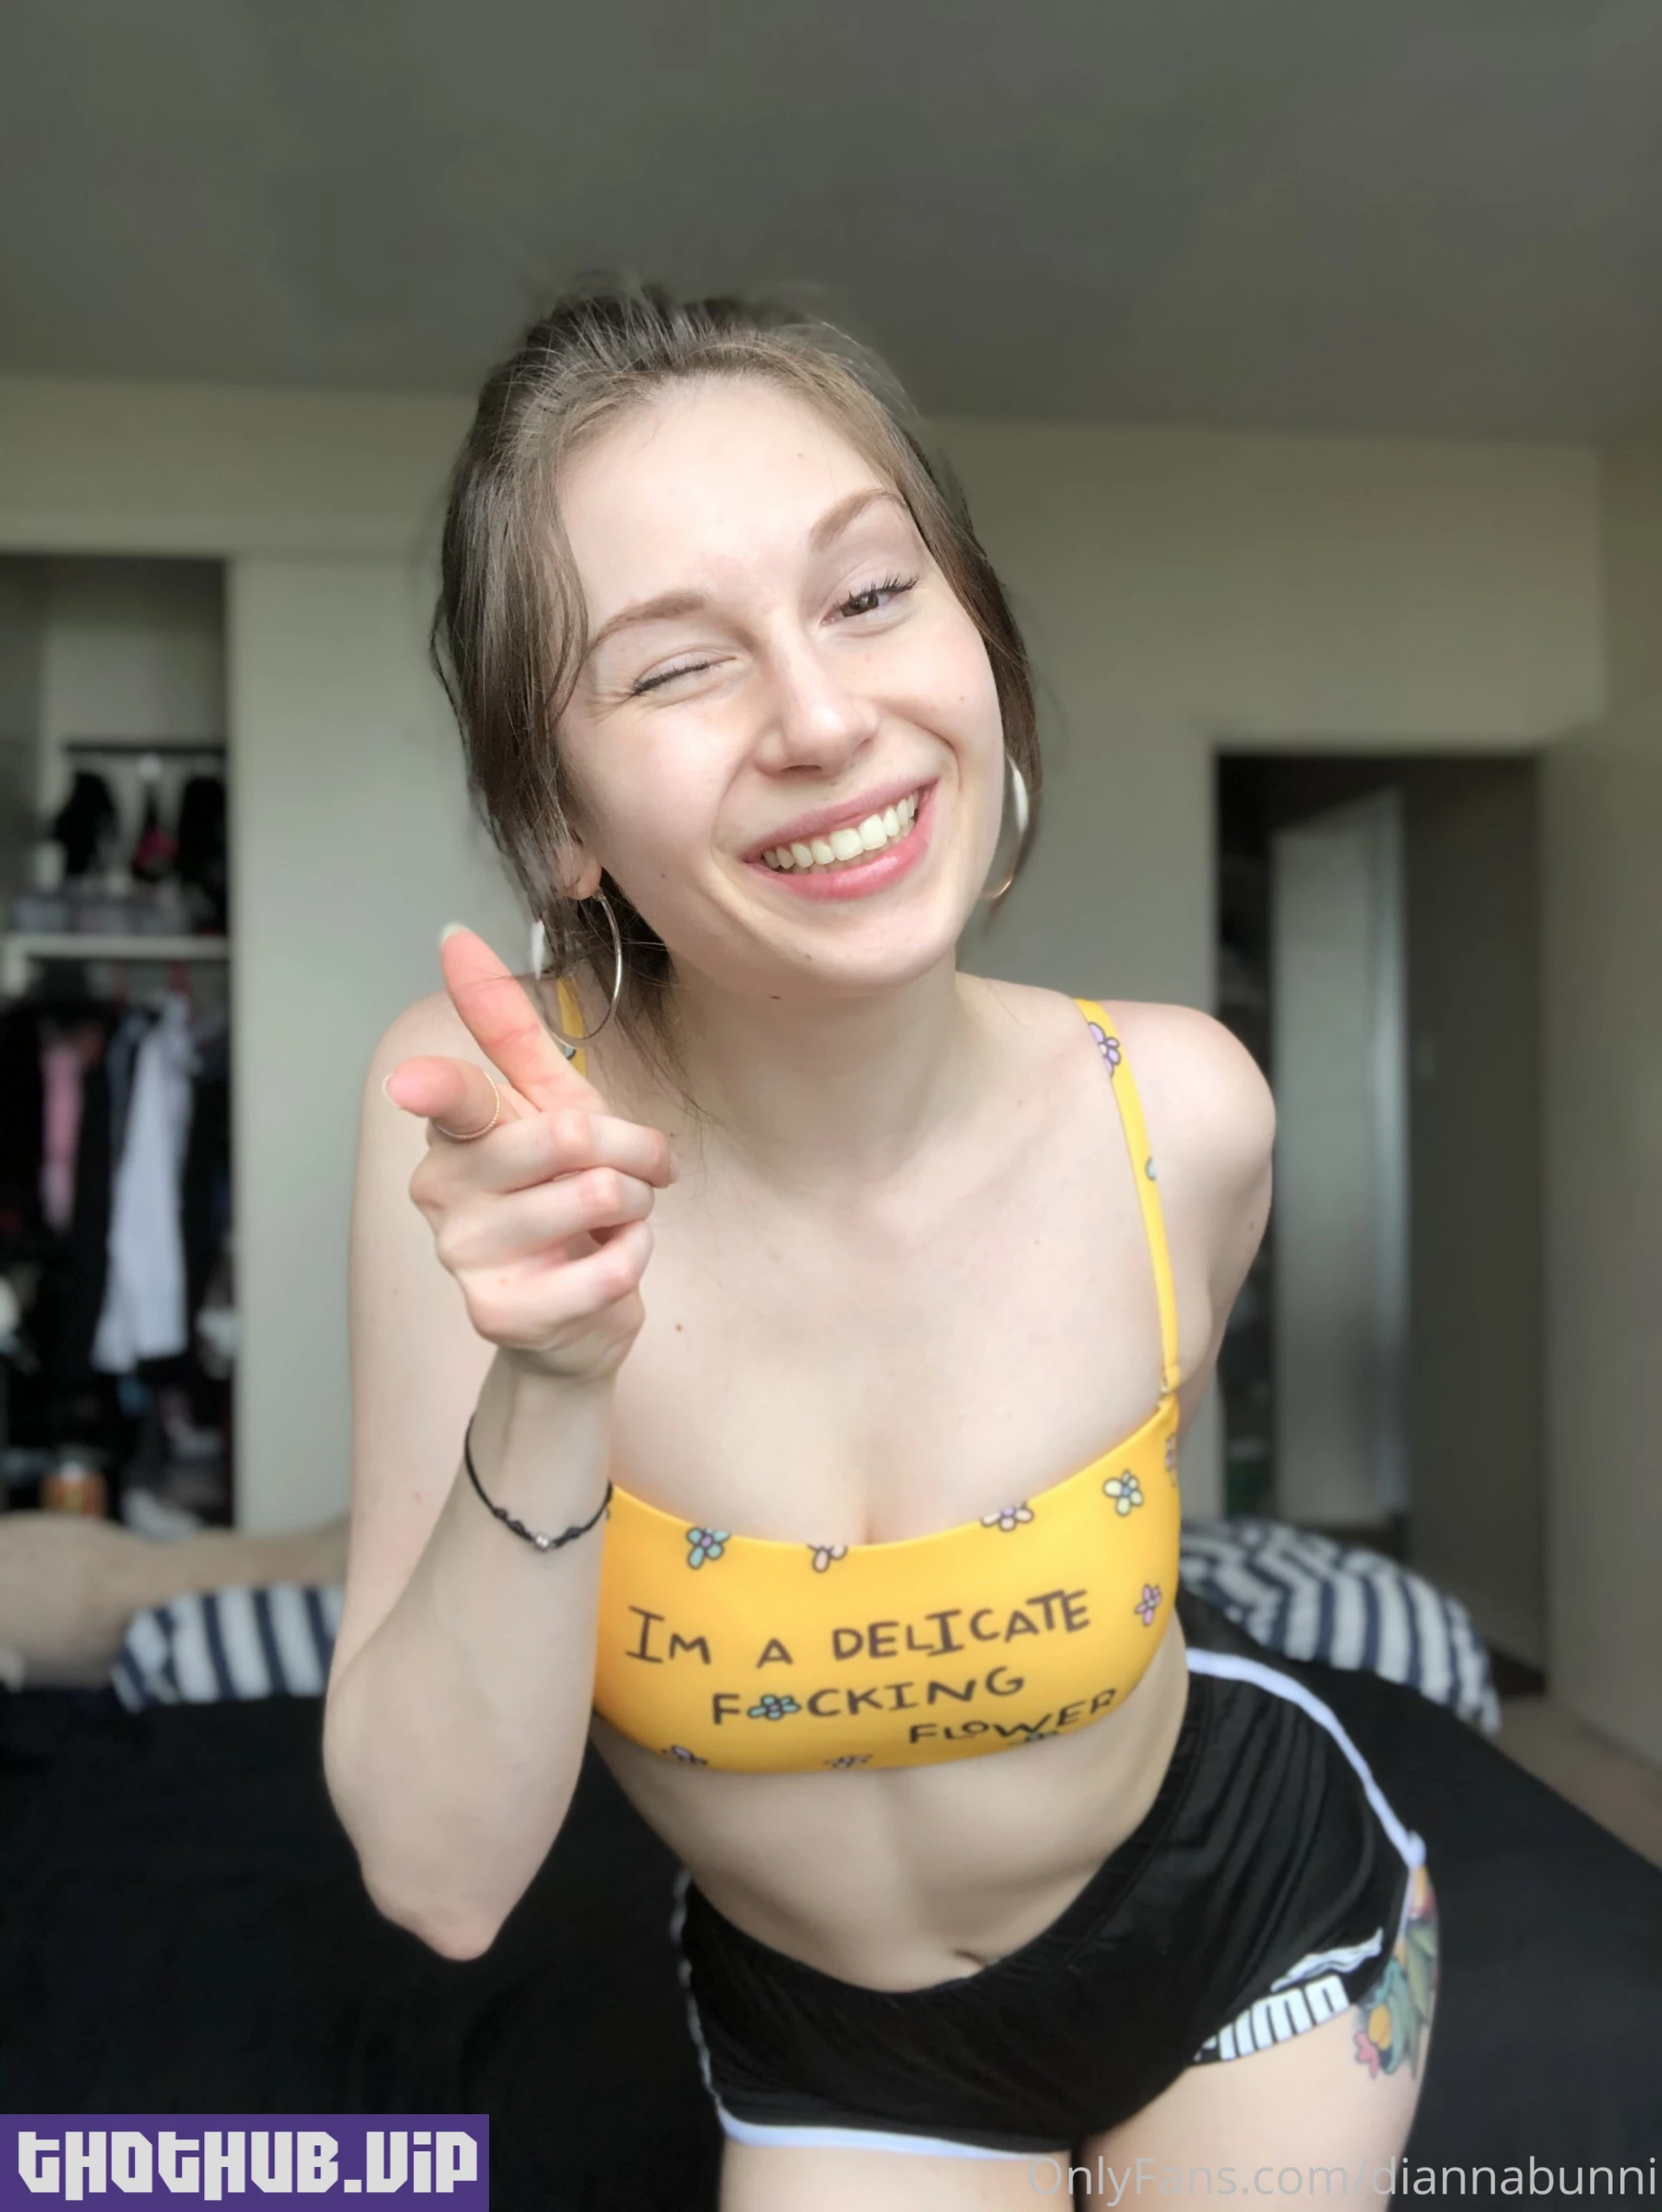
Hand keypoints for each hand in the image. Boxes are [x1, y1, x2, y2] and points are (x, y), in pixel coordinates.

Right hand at [384, 928, 674, 1382]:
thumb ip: (508, 1028)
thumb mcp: (550, 1104)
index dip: (435, 1086)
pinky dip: (635, 1257)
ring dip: (637, 1205)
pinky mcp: (501, 1315)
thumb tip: (452, 937)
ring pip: (599, 1195)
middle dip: (632, 1148)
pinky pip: (610, 1267)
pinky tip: (608, 1264)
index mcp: (457, 1133)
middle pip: (566, 1135)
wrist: (576, 1312)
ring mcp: (464, 1257)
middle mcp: (443, 1191)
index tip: (411, 1081)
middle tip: (635, 1171)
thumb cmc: (565, 1198)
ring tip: (611, 1221)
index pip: (450, 1098)